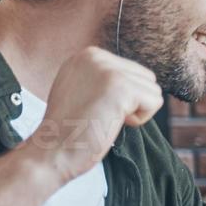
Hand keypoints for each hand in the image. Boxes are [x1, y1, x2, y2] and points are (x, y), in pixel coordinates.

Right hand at [22, 47, 162, 183]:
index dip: (122, 98)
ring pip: (153, 90)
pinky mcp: (120, 87)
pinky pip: (155, 102)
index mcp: (87, 55)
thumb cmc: (70, 128)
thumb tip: (138, 78)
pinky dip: (140, 120)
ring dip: (135, 111)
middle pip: (146, 78)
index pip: (133, 71)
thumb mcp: (83, 89)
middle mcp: (95, 55)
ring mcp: (107, 69)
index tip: (94, 107)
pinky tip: (111, 122)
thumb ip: (105, 78)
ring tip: (104, 118)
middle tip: (100, 114)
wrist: (51, 151)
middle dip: (132, 102)